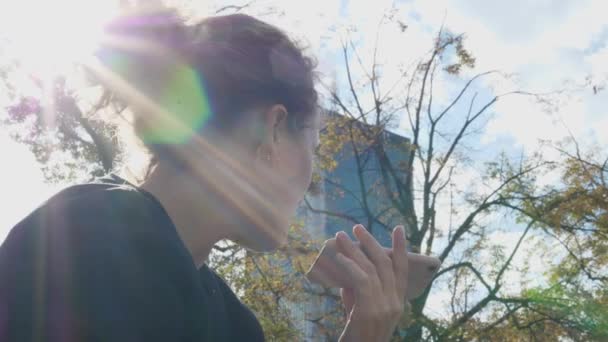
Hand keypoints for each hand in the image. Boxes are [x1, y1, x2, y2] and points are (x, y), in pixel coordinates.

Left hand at [335, 224, 407, 341]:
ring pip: (371, 269)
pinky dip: (349, 265)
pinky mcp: (370, 311)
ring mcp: (384, 307)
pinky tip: (339, 257)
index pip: (401, 271)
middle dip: (371, 242)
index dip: (400, 248)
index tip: (399, 228)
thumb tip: (348, 269)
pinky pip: (361, 280)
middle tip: (357, 227)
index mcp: (397, 303)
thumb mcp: (361, 310)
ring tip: (340, 236)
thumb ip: (359, 291)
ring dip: (354, 250)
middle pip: (385, 264)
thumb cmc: (357, 335)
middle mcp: (394, 303)